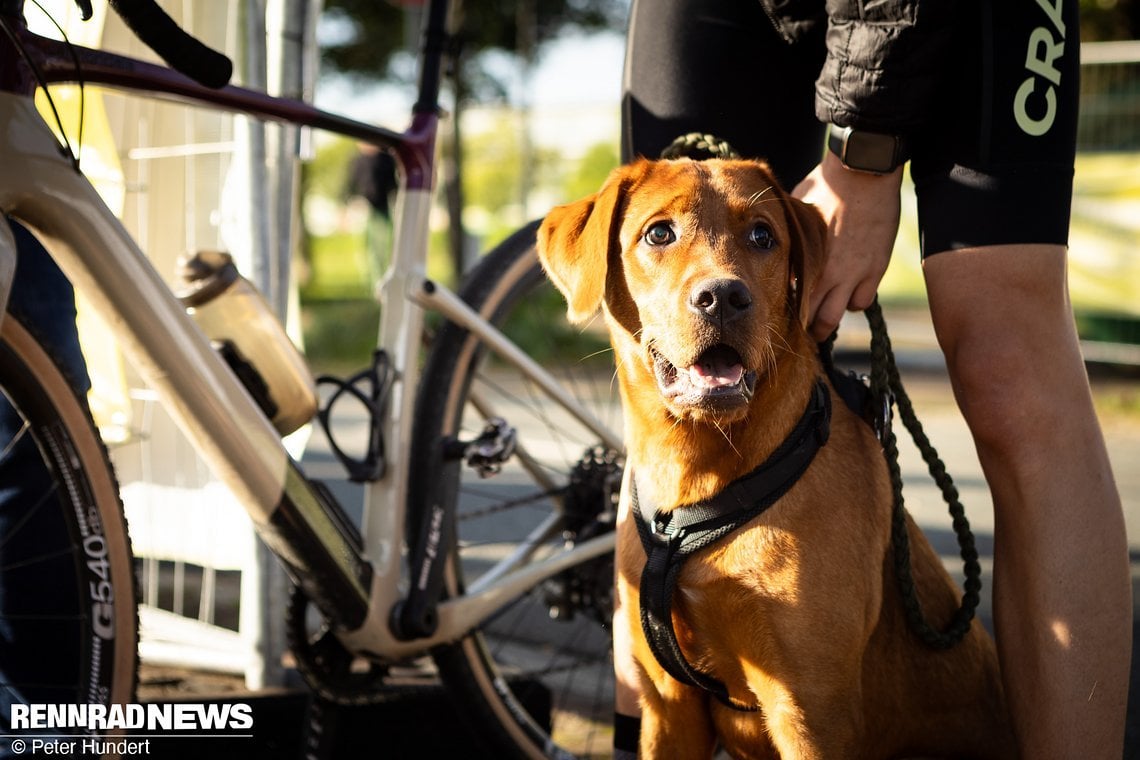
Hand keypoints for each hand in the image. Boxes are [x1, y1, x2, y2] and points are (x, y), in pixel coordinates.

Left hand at [792, 150, 903, 341]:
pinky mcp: (876, 269)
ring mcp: (853, 273)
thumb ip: (791, 238)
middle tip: (803, 329)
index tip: (781, 314)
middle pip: (812, 317)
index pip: (789, 298)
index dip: (785, 310)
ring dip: (828, 320)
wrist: (864, 173)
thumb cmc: (826, 186)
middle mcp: (827, 272)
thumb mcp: (798, 211)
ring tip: (823, 322)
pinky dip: (854, 303)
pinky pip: (862, 302)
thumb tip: (777, 250)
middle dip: (806, 327)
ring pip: (836, 316)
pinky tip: (849, 294)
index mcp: (805, 258)